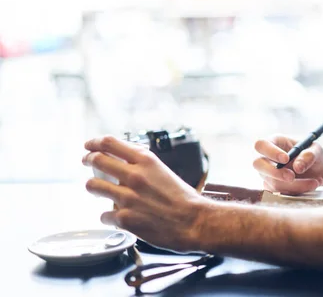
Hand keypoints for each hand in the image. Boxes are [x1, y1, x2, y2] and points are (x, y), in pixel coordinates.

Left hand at [82, 135, 207, 251]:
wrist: (195, 222)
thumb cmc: (184, 199)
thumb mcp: (165, 171)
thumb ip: (145, 166)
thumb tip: (128, 162)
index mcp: (146, 161)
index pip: (109, 143)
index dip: (95, 143)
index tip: (89, 145)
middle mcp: (134, 176)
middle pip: (97, 160)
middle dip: (88, 159)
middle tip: (86, 161)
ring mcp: (127, 197)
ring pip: (93, 186)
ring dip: (93, 187)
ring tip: (97, 189)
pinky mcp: (124, 218)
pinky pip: (104, 215)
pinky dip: (108, 216)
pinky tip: (115, 218)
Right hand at [253, 134, 322, 194]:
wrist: (318, 169)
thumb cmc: (313, 154)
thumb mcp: (316, 150)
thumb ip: (309, 155)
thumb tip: (298, 167)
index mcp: (274, 142)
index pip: (261, 145)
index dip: (270, 152)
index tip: (286, 159)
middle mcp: (267, 158)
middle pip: (258, 164)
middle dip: (275, 172)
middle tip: (292, 177)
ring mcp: (268, 174)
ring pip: (273, 183)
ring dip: (295, 185)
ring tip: (316, 182)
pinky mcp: (273, 187)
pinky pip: (280, 193)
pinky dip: (298, 191)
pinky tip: (312, 185)